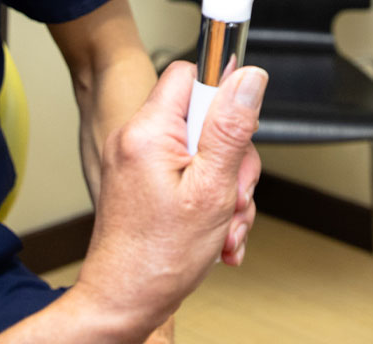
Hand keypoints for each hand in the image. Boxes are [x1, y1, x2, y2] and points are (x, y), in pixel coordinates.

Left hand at [72, 61, 266, 334]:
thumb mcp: (212, 188)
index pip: (191, 73)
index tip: (239, 124)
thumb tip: (248, 79)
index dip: (222, 92)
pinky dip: (204, 197)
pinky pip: (184, 171)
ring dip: (222, 187)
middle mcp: (136, 136)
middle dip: (230, 158)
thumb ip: (231, 128)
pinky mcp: (139, 178)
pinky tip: (213, 229)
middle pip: (202, 117)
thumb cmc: (159, 256)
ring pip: (200, 150)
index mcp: (149, 130)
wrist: (124, 300)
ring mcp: (135, 158)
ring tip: (223, 224)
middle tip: (231, 194)